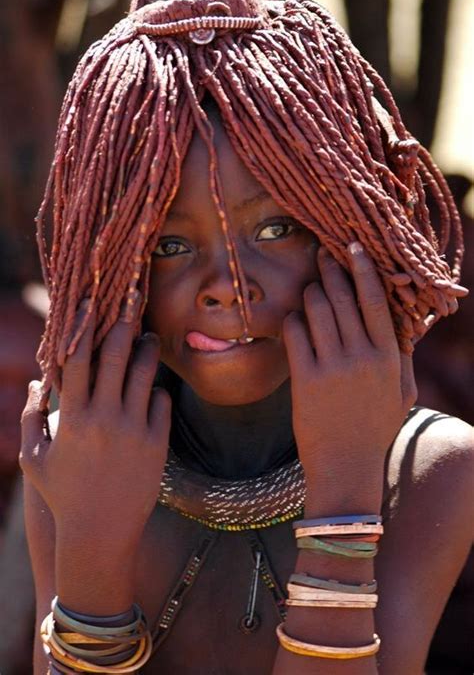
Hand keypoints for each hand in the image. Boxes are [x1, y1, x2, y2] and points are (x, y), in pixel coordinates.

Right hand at [20, 296, 170, 545]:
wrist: (101, 534)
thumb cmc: (64, 495)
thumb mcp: (35, 459)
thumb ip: (29, 417)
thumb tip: (37, 380)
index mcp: (72, 418)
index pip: (78, 359)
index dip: (83, 325)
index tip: (90, 300)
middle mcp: (105, 418)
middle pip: (115, 355)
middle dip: (123, 321)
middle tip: (131, 299)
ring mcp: (134, 429)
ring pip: (144, 373)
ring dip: (146, 349)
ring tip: (147, 336)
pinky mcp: (157, 442)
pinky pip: (160, 401)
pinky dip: (155, 389)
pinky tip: (151, 386)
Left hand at [282, 243, 416, 488]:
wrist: (345, 466)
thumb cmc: (375, 428)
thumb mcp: (400, 393)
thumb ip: (401, 357)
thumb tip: (403, 323)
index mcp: (388, 356)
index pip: (376, 300)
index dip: (364, 268)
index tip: (353, 245)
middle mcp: (362, 356)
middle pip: (342, 297)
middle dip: (331, 270)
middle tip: (322, 254)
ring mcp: (332, 367)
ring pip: (316, 310)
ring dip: (310, 293)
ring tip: (309, 290)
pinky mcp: (305, 379)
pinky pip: (294, 334)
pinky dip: (292, 320)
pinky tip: (293, 320)